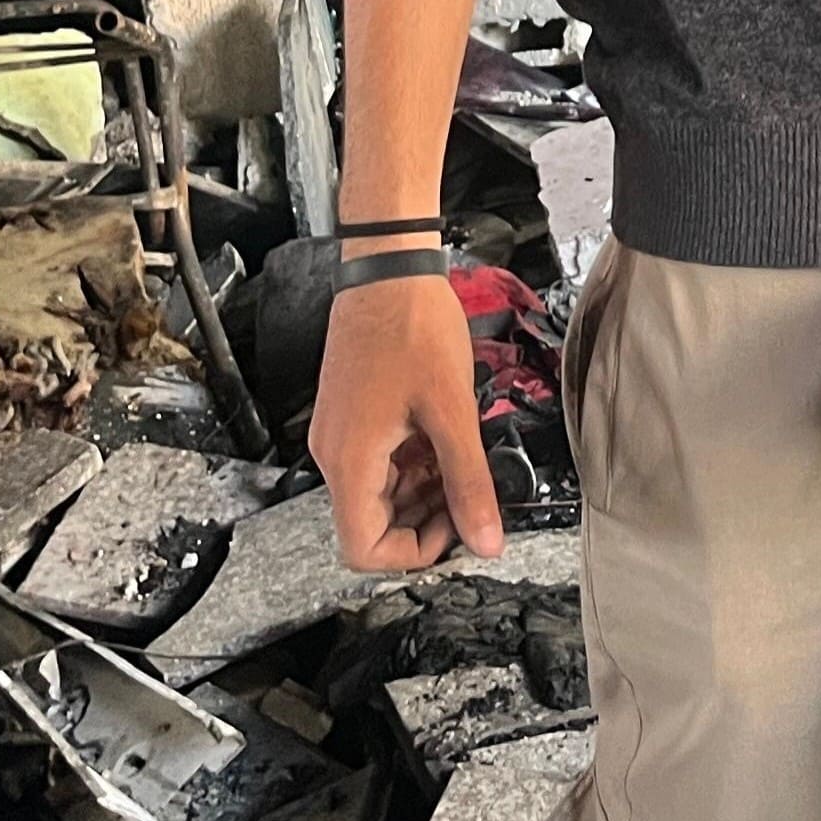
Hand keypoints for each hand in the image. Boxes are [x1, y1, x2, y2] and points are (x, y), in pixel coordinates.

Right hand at [312, 274, 505, 571]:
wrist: (389, 268)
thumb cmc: (412, 326)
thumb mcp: (452, 412)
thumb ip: (469, 483)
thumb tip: (485, 541)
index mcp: (349, 461)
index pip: (363, 549)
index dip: (413, 552)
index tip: (456, 529)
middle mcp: (334, 454)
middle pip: (371, 524)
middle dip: (424, 519)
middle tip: (467, 493)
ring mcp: (341, 434)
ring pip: (379, 493)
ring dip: (422, 491)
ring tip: (460, 461)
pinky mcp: (352, 416)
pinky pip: (380, 462)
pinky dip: (414, 464)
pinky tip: (444, 439)